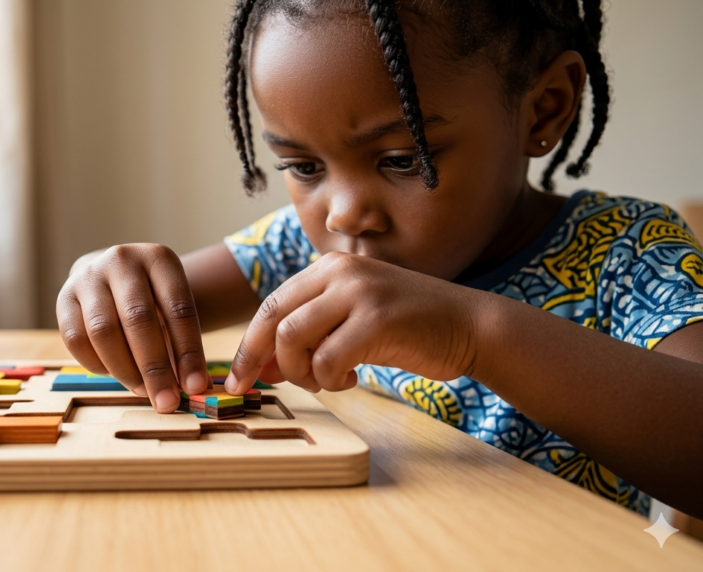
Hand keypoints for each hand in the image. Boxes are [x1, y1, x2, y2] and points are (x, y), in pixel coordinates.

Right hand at [56, 244, 211, 411]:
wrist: (113, 276)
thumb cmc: (151, 299)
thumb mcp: (172, 306)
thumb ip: (180, 342)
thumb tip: (190, 387)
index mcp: (159, 258)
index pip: (178, 309)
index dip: (188, 352)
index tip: (195, 386)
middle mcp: (121, 260)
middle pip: (139, 320)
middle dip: (155, 367)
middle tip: (166, 402)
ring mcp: (88, 277)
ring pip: (104, 331)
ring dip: (125, 370)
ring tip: (143, 392)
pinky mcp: (64, 298)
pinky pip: (77, 340)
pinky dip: (97, 365)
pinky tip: (115, 376)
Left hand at [225, 252, 481, 393]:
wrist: (471, 326)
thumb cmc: (409, 329)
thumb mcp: (350, 326)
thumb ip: (309, 339)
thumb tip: (262, 367)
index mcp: (329, 267)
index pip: (271, 304)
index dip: (249, 344)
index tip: (237, 376)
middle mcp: (339, 271)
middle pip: (272, 317)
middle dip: (254, 358)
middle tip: (250, 387)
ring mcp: (358, 292)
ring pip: (292, 338)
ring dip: (300, 372)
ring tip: (323, 381)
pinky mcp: (377, 319)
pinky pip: (326, 359)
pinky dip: (329, 380)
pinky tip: (349, 380)